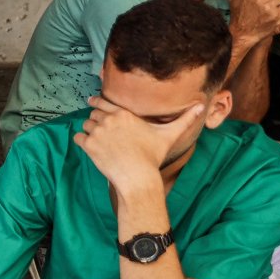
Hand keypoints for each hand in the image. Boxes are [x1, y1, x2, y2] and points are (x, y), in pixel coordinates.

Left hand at [74, 94, 202, 191]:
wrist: (138, 176)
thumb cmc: (153, 155)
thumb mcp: (169, 134)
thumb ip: (184, 119)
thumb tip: (201, 106)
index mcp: (123, 113)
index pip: (103, 102)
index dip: (96, 102)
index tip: (92, 102)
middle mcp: (108, 120)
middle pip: (93, 113)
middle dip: (95, 119)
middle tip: (99, 127)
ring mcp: (97, 132)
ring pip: (85, 125)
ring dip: (89, 130)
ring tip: (97, 139)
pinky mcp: (88, 145)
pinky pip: (78, 138)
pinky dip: (81, 141)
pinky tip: (90, 146)